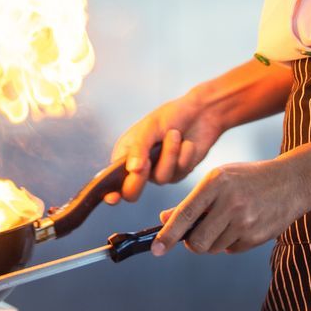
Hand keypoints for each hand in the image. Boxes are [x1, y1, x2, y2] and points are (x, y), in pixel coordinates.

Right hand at [104, 90, 224, 204]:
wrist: (200, 113)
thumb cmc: (170, 116)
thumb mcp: (150, 128)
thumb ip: (139, 148)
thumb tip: (132, 170)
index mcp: (124, 155)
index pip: (112, 181)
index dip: (110, 193)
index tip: (113, 198)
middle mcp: (139, 168)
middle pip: (132, 191)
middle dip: (139, 178)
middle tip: (146, 162)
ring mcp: (159, 172)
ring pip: (161, 178)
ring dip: (169, 154)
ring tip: (175, 134)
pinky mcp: (178, 174)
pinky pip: (179, 172)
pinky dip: (184, 154)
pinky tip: (187, 142)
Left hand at [150, 159, 310, 256]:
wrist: (292, 181)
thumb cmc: (248, 179)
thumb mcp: (219, 179)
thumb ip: (193, 201)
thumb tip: (164, 220)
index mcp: (216, 182)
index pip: (185, 214)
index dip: (168, 235)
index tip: (157, 249)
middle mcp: (230, 202)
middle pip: (198, 241)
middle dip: (192, 243)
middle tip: (195, 235)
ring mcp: (246, 221)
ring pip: (214, 247)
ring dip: (213, 241)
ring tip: (226, 221)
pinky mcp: (257, 236)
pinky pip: (231, 249)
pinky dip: (230, 242)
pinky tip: (242, 225)